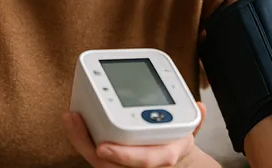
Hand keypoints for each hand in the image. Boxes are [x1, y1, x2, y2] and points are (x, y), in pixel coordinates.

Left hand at [62, 102, 207, 166]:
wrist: (168, 157)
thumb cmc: (171, 142)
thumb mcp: (186, 130)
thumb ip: (194, 120)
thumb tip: (201, 109)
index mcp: (160, 158)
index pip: (142, 162)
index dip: (123, 156)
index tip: (103, 147)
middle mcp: (139, 164)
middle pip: (108, 164)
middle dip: (88, 144)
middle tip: (73, 119)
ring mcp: (122, 164)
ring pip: (97, 161)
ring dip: (80, 139)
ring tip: (70, 117)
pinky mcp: (110, 160)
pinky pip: (93, 153)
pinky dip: (81, 139)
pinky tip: (72, 121)